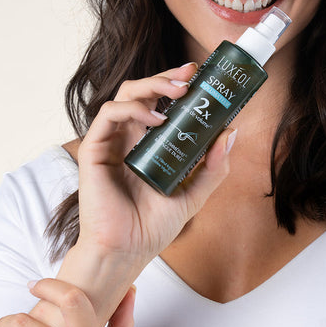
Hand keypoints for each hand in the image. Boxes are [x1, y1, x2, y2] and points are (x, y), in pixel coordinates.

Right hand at [76, 62, 234, 267]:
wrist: (128, 251)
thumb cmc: (153, 227)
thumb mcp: (195, 194)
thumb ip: (213, 167)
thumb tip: (231, 132)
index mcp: (148, 144)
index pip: (160, 102)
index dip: (176, 85)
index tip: (199, 76)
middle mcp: (129, 138)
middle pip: (142, 91)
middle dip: (166, 77)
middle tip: (190, 75)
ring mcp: (111, 142)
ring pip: (124, 95)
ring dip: (152, 86)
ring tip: (178, 93)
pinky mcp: (94, 151)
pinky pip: (108, 115)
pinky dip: (132, 110)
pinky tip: (156, 120)